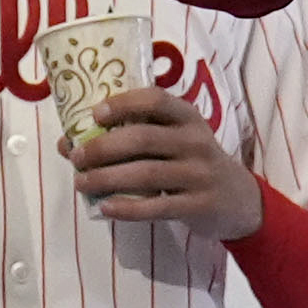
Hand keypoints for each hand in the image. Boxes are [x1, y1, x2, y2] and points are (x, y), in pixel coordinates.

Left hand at [67, 96, 262, 236]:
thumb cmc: (192, 163)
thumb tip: (68, 142)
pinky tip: (104, 207)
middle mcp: (195, 141)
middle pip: (143, 138)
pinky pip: (157, 207)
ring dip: (107, 178)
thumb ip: (131, 136)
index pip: (155, 100)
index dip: (123, 104)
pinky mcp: (198, 205)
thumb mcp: (174, 140)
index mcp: (187, 117)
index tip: (95, 113)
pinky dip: (127, 207)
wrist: (239, 199)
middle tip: (77, 157)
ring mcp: (199, 174)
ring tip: (81, 182)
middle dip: (103, 147)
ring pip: (146, 174)